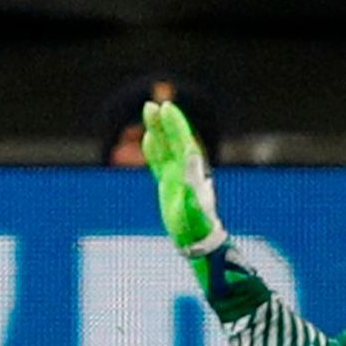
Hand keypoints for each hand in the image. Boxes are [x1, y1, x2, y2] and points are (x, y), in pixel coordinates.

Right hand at [142, 96, 225, 254]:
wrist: (197, 240)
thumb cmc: (197, 226)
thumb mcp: (194, 208)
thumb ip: (192, 186)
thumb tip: (190, 164)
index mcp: (192, 171)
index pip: (182, 141)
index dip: (175, 125)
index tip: (167, 108)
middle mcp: (185, 169)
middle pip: (173, 140)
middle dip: (164, 122)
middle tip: (153, 105)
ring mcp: (177, 175)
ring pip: (165, 147)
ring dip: (157, 130)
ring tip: (149, 111)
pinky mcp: (168, 184)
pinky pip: (159, 162)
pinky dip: (153, 149)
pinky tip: (148, 137)